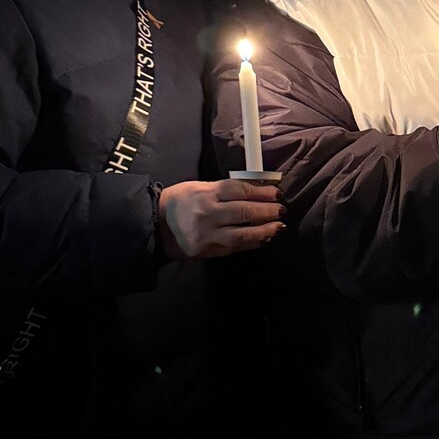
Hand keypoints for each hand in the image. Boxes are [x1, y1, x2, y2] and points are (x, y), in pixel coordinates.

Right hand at [158, 179, 285, 259]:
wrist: (156, 226)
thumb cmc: (180, 202)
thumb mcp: (200, 187)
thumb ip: (227, 189)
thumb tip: (258, 190)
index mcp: (205, 194)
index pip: (240, 191)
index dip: (263, 192)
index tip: (277, 193)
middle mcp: (207, 215)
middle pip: (245, 212)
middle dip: (268, 211)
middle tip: (282, 210)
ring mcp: (207, 235)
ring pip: (243, 234)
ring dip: (265, 230)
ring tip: (279, 226)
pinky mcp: (208, 251)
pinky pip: (235, 247)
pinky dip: (252, 242)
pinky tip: (263, 238)